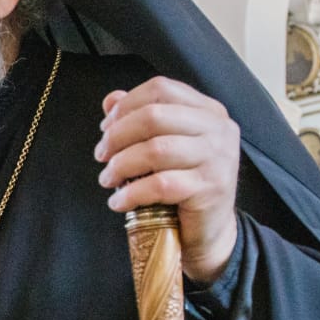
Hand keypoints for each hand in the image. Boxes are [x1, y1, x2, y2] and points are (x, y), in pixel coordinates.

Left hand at [96, 78, 240, 283]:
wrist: (210, 231)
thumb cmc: (184, 183)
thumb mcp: (166, 146)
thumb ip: (142, 118)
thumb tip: (111, 100)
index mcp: (209, 111)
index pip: (161, 89)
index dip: (126, 105)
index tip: (105, 128)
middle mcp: (218, 129)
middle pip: (155, 116)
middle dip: (118, 135)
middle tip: (101, 156)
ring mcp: (218, 159)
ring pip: (155, 150)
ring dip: (120, 165)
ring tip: (107, 179)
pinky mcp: (210, 188)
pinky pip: (160, 185)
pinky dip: (131, 193)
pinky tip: (118, 202)